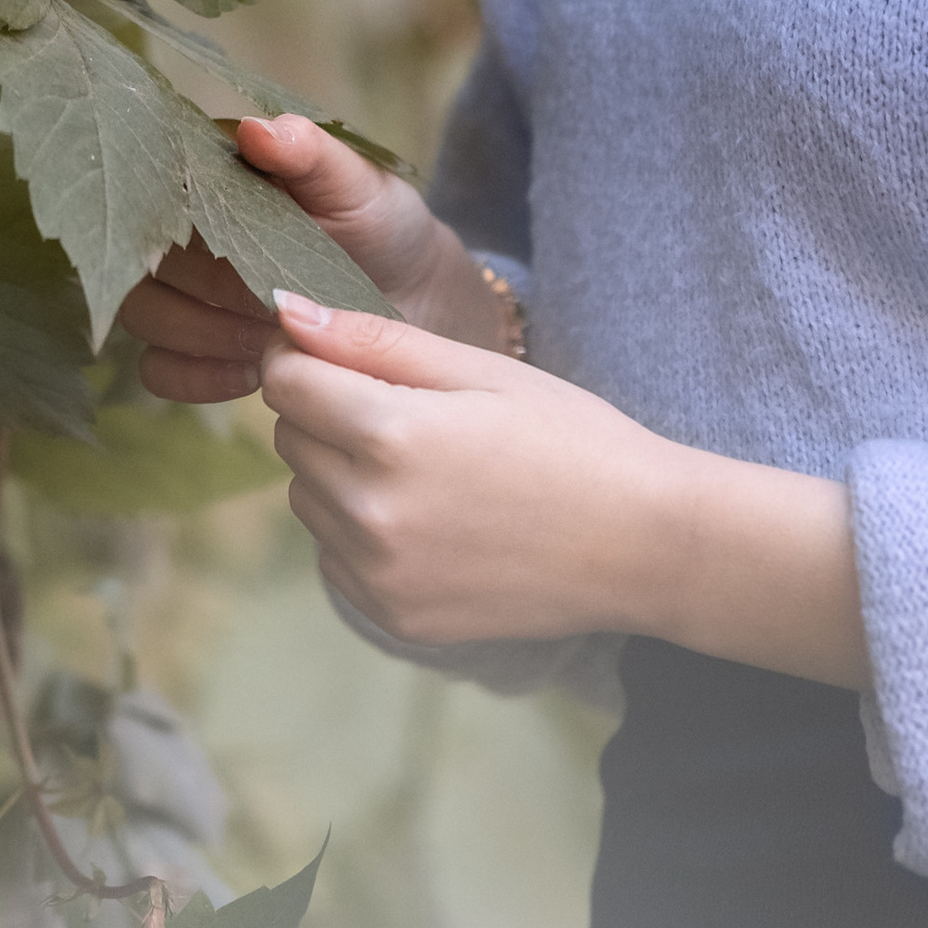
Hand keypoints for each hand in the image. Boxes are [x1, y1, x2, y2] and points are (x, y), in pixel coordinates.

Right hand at [120, 114, 505, 403]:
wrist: (415, 296)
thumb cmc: (379, 225)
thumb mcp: (356, 183)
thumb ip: (311, 153)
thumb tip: (257, 131)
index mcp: (212, 182)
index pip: (153, 192)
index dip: (182, 221)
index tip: (235, 243)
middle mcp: (185, 235)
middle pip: (143, 261)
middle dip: (202, 288)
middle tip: (267, 301)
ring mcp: (186, 296)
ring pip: (143, 315)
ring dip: (199, 332)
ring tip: (265, 336)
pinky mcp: (198, 352)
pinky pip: (159, 370)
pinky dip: (195, 376)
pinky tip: (249, 371)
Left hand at [262, 296, 872, 686]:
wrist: (641, 543)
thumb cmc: (571, 440)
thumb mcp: (480, 371)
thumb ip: (374, 340)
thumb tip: (286, 312)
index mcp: (391, 435)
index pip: (286, 382)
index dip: (304, 357)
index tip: (339, 354)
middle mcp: (370, 512)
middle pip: (290, 439)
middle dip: (327, 413)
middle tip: (405, 411)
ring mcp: (378, 573)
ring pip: (306, 499)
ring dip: (338, 474)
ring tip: (424, 468)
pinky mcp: (391, 615)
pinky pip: (334, 556)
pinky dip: (360, 533)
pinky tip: (430, 519)